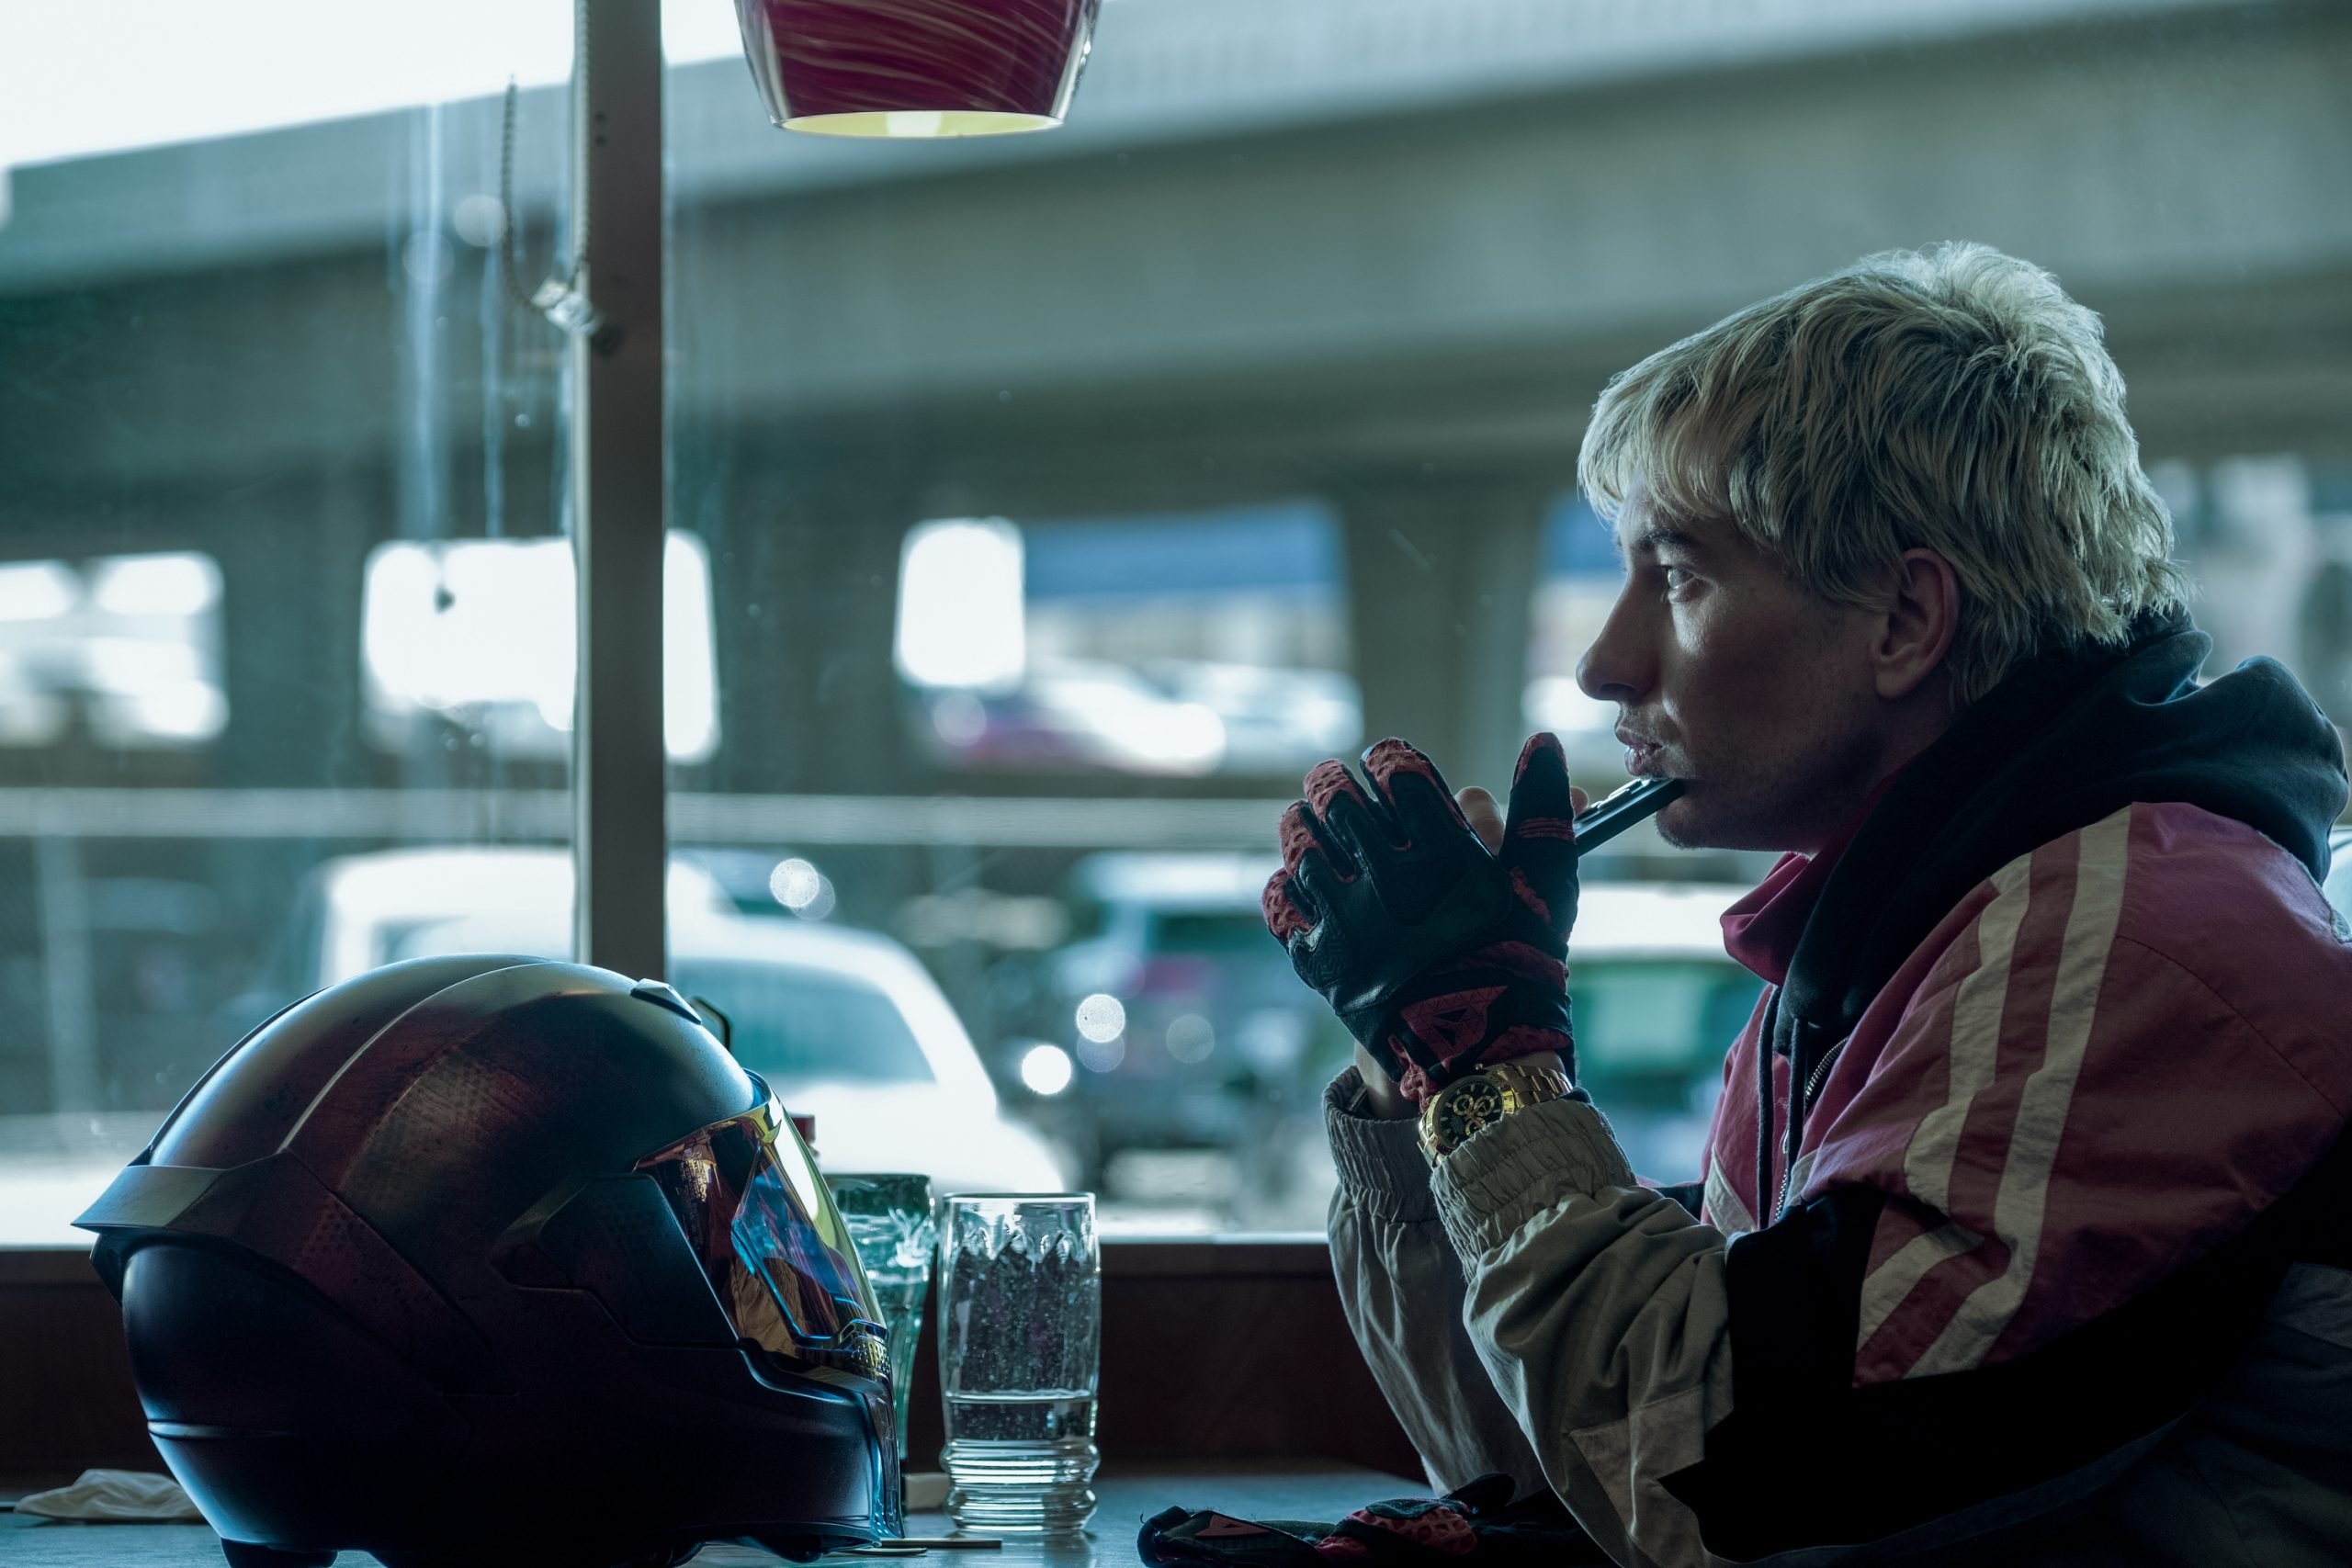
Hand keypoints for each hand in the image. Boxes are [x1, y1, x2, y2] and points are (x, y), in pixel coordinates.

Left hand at [1263, 734, 1585, 1105]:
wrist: (1482, 1056)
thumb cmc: (1521, 961)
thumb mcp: (1545, 884)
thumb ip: (1544, 809)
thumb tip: (1542, 741)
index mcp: (1443, 851)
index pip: (1398, 773)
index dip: (1390, 761)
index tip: (1389, 765)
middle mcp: (1390, 877)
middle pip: (1338, 799)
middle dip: (1333, 783)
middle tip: (1332, 781)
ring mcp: (1350, 919)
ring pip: (1302, 845)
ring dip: (1301, 825)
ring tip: (1305, 819)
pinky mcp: (1322, 960)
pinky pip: (1284, 906)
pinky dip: (1286, 886)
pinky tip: (1297, 880)